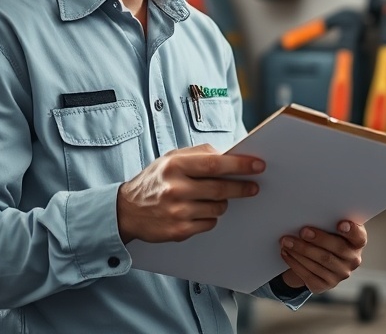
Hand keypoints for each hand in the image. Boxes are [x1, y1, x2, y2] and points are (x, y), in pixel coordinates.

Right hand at [116, 144, 263, 242]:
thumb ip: (198, 154)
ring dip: (223, 203)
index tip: (258, 165)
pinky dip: (210, 217)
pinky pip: (209, 223)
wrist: (126, 211)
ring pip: (218, 207)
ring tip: (213, 198)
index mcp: (174, 165)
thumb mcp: (170, 159)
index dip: (240, 165)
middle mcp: (175, 188)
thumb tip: (229, 154)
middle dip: (242, 187)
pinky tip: (199, 211)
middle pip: (220, 188)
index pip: (215, 164)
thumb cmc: (154, 181)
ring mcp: (176, 212)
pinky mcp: (178, 231)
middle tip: (253, 186)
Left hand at [278, 220, 366, 293]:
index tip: (340, 224)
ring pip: (320, 262)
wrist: (317, 260)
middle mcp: (353, 260)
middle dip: (318, 239)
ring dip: (300, 250)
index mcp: (357, 242)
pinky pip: (309, 274)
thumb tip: (309, 216)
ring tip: (286, 241)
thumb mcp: (331, 228)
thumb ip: (328, 223)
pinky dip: (295, 263)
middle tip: (302, 231)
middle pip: (336, 249)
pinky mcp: (325, 285)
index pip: (359, 236)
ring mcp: (340, 275)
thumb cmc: (325, 236)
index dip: (351, 231)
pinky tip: (286, 253)